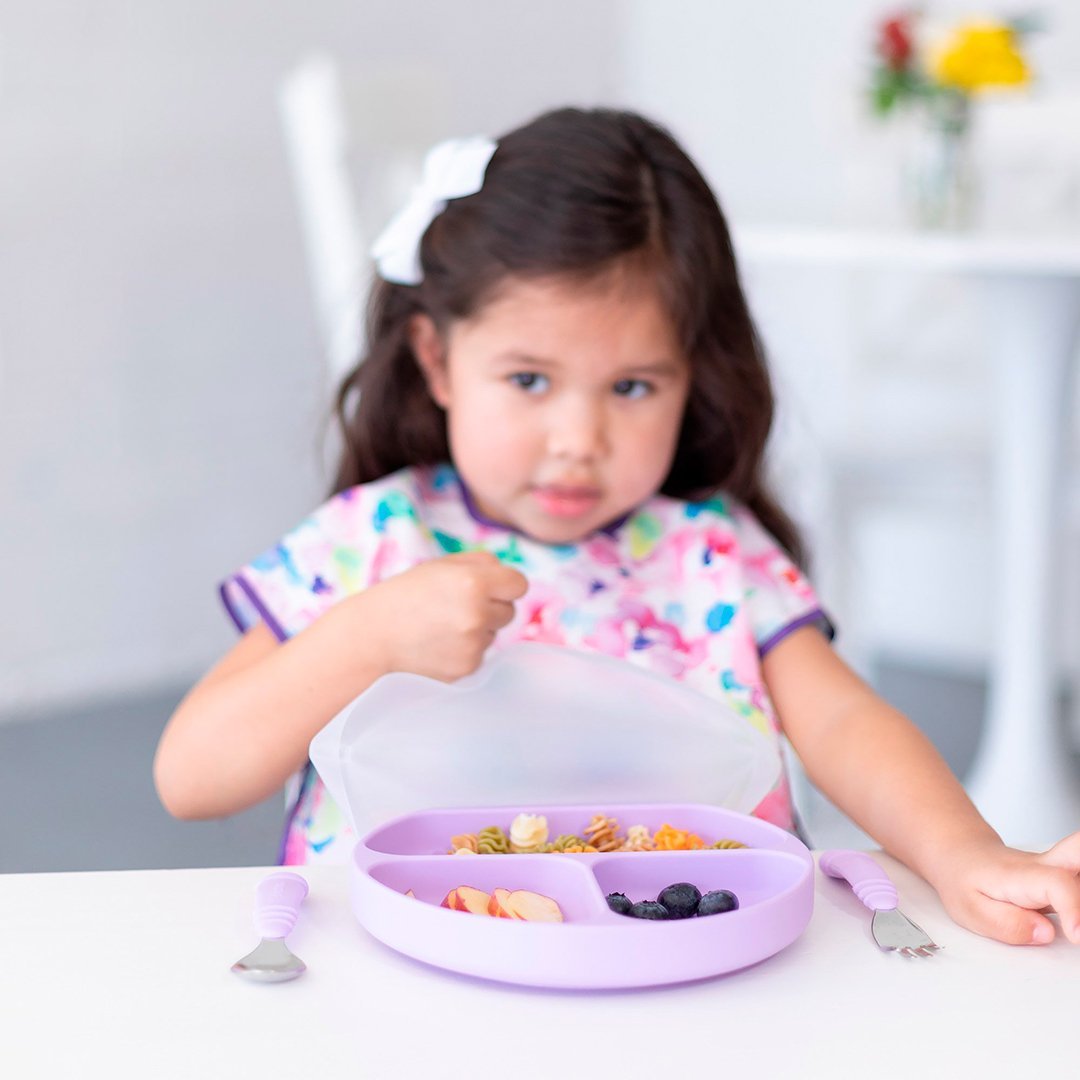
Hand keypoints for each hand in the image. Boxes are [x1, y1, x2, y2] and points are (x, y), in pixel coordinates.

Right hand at [357, 550, 527, 681]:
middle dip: (491, 606)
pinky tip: (439, 643)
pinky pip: (480, 654)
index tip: (490, 587)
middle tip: (457, 605)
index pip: (519, 584)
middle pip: (510, 610)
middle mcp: (478, 614)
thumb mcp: (442, 566)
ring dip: (478, 629)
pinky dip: (466, 649)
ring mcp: (473, 645)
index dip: (505, 584)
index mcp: (474, 582)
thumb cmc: (407, 594)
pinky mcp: (466, 668)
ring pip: (494, 633)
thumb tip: (514, 579)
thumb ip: (483, 564)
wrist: (373, 636)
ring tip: (442, 625)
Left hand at [930, 831, 1079, 944]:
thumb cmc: (965, 881)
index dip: (1075, 910)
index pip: (1058, 885)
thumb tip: (1045, 933)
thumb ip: (1006, 924)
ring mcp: (1061, 868)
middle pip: (1079, 848)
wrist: (962, 856)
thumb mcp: (969, 909)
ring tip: (1077, 923)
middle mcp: (1048, 866)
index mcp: (1023, 875)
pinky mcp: (1068, 876)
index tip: (1077, 937)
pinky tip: (1076, 920)